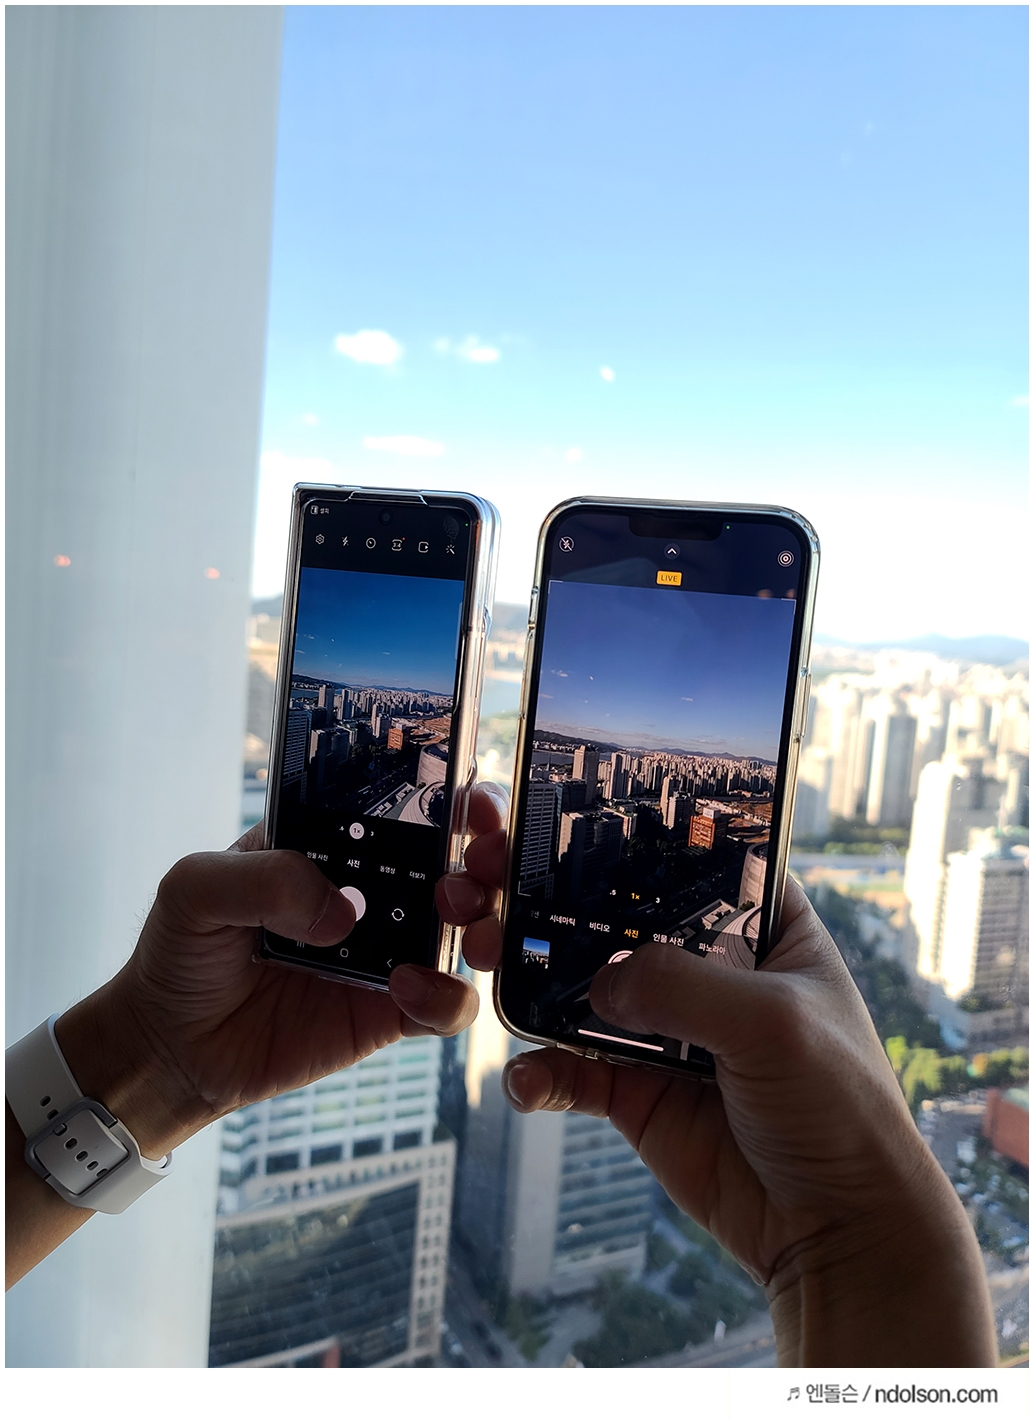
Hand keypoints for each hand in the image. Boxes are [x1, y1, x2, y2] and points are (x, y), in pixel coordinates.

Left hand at [55, 782, 509, 1158]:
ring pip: (473, 931)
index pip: (413, 808)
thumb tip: (344, 911)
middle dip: (490, 856)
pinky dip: (445, 996)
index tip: (475, 804)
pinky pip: (447, 1006)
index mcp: (339, 844)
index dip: (458, 799)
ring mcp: (390, 952)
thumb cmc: (181, 951)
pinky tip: (405, 989)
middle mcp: (377, 892)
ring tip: (456, 919)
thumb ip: (265, 878)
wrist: (168, 1046)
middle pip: (463, 864)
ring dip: (486, 920)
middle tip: (478, 864)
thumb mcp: (198, 887)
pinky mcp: (391, 1012)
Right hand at [496, 879, 996, 1365]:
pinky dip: (541, 1072)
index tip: (568, 822)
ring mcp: (668, 1029)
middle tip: (503, 894)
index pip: (696, 861)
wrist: (835, 1227)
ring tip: (491, 969)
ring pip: (586, 990)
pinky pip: (572, 1070)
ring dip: (537, 983)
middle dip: (562, 910)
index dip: (639, 841)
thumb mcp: (773, 1023)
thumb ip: (684, 987)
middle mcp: (710, 970)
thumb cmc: (839, 1106)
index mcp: (765, 928)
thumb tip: (599, 984)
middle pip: (622, 921)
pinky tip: (525, 1081)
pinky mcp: (637, 1089)